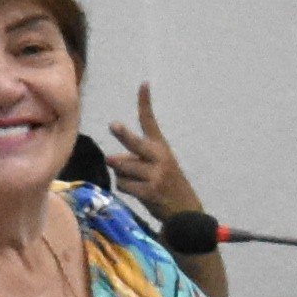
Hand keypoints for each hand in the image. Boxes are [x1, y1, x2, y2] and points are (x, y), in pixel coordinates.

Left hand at [100, 85, 206, 222]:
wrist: (185, 212)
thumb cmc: (164, 185)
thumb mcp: (155, 166)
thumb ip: (133, 159)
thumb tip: (111, 160)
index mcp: (161, 147)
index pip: (150, 122)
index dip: (145, 103)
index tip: (144, 84)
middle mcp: (160, 157)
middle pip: (135, 143)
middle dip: (124, 136)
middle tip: (114, 125)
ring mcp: (156, 174)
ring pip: (121, 167)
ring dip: (122, 174)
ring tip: (138, 182)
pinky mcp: (150, 190)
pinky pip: (123, 184)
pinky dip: (126, 188)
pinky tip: (141, 193)